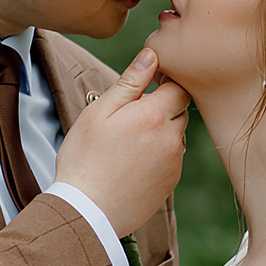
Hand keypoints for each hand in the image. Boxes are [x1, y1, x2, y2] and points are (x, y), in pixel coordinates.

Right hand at [53, 44, 190, 236]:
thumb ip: (130, 82)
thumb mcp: (100, 112)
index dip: (165, 81)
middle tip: (131, 116)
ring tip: (129, 141)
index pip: (179, 87)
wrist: (88, 210)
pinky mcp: (171, 182)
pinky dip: (159, 153)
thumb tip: (152, 55)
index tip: (147, 85)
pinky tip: (133, 161)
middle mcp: (172, 139)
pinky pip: (173, 157)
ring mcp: (175, 163)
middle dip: (162, 106)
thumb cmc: (86, 158)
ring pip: (177, 134)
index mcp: (155, 116)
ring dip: (162, 131)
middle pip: (179, 110)